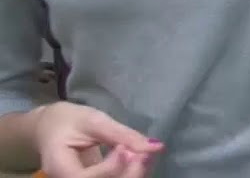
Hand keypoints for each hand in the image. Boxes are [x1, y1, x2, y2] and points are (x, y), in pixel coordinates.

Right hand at [32, 102, 161, 177]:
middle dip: (128, 174)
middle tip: (144, 153)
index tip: (125, 147)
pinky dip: (130, 173)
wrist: (50, 128)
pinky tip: (139, 159)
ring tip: (144, 155)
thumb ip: (122, 134)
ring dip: (133, 174)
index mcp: (59, 168)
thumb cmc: (68, 120)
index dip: (111, 167)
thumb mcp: (93, 120)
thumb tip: (155, 146)